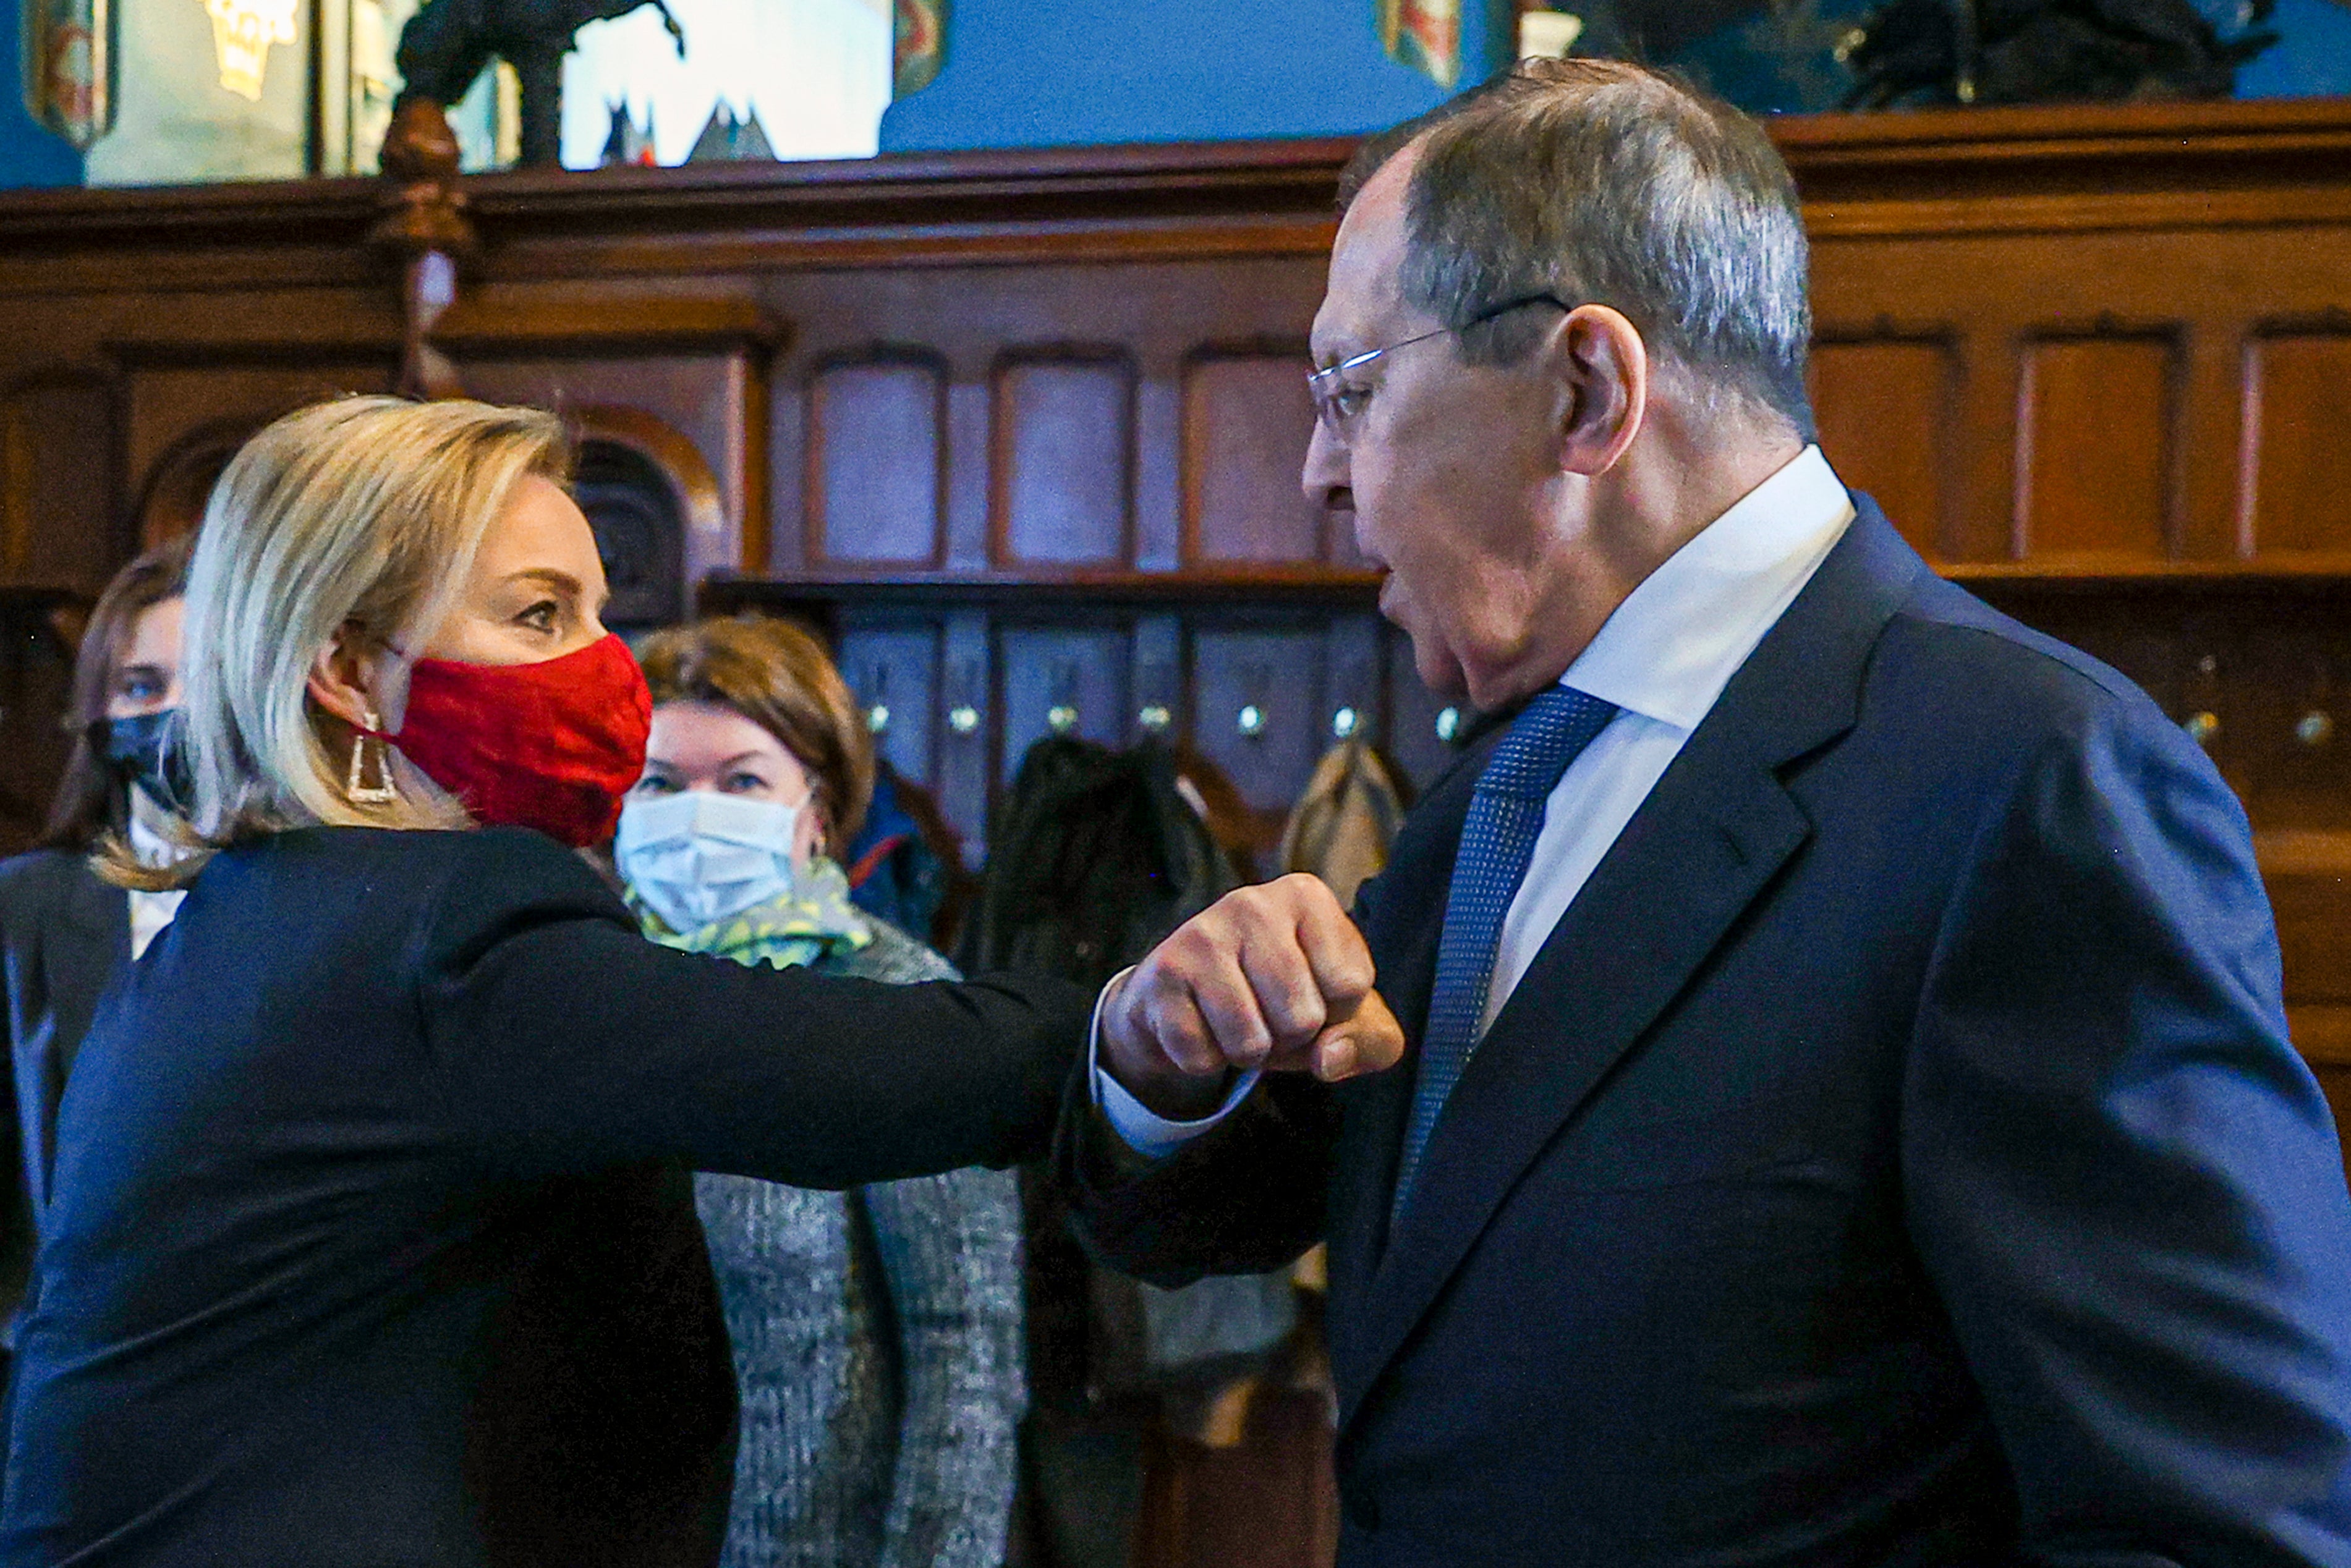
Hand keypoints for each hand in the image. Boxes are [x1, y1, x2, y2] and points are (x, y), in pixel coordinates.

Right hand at [1101, 874, 1405, 1118]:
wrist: (1187, 999)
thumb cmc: (1282, 999)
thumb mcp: (1347, 1016)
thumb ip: (1371, 1040)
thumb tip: (1330, 1058)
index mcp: (1307, 896)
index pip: (1352, 985)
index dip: (1337, 1012)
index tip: (1311, 992)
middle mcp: (1253, 902)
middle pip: (1303, 1017)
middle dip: (1291, 1038)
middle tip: (1268, 1012)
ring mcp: (1201, 934)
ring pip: (1251, 1042)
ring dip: (1248, 1053)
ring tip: (1237, 1020)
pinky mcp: (1161, 973)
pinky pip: (1202, 1055)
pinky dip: (1207, 1059)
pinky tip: (1200, 1024)